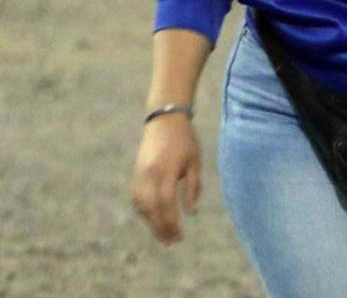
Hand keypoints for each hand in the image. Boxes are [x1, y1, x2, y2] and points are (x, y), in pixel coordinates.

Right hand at [131, 113, 200, 244]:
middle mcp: (149, 173)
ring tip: (163, 236)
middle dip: (161, 228)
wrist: (165, 119)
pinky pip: (137, 198)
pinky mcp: (136, 173)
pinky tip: (154, 220)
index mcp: (166, 169)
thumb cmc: (185, 140)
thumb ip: (193, 187)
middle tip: (171, 242)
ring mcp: (140, 173)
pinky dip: (144, 212)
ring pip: (142, 206)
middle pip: (152, 208)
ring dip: (151, 223)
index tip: (180, 235)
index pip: (166, 203)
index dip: (172, 222)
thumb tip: (191, 213)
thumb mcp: (195, 161)